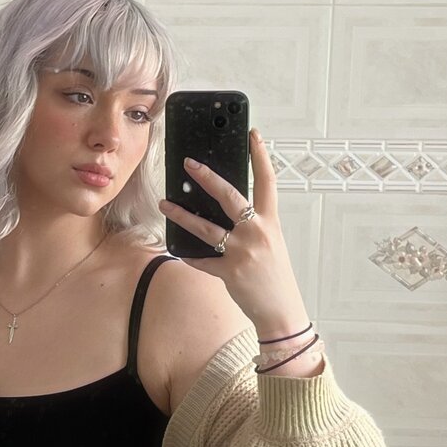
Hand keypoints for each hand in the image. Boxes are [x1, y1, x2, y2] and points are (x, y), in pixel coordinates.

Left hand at [158, 128, 308, 335]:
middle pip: (230, 197)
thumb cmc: (275, 277)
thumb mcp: (271, 244)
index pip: (268, 181)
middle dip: (207, 178)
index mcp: (271, 223)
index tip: (252, 134)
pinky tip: (177, 250)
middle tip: (188, 163)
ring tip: (164, 204)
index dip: (260, 156)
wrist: (282, 312)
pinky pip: (201, 260)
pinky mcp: (228, 272)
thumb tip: (227, 212)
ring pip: (205, 228)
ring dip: (181, 215)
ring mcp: (242, 252)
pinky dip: (188, 255)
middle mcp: (257, 233)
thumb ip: (252, 226)